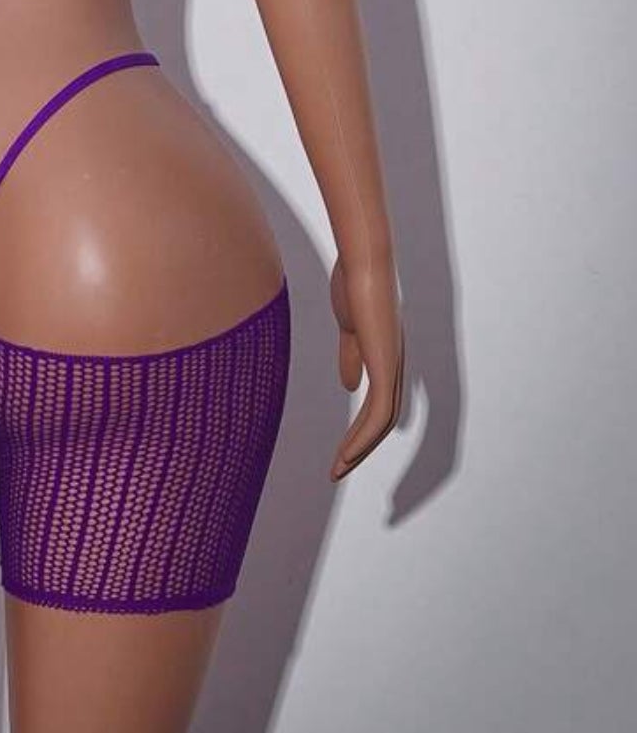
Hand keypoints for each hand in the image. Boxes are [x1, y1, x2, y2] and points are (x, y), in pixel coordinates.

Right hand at [328, 252, 402, 480]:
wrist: (363, 262)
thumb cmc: (354, 283)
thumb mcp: (349, 328)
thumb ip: (351, 356)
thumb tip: (349, 387)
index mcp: (384, 356)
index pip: (380, 403)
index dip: (363, 429)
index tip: (343, 450)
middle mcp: (394, 365)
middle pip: (384, 420)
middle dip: (362, 448)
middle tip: (338, 470)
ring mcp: (392, 366)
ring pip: (382, 423)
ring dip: (359, 449)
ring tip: (337, 469)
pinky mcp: (385, 365)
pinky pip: (378, 414)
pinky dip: (362, 437)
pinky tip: (346, 453)